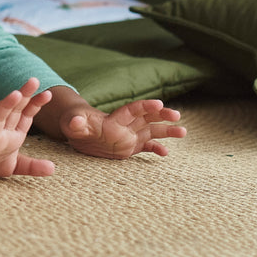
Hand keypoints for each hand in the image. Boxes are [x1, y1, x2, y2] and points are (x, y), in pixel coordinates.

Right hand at [0, 78, 55, 178]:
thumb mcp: (13, 165)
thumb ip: (32, 166)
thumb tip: (53, 168)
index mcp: (11, 132)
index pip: (25, 114)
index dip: (35, 104)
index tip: (48, 94)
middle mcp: (0, 130)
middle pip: (13, 109)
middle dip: (24, 95)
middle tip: (34, 80)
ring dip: (6, 105)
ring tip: (16, 94)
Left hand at [61, 98, 186, 159]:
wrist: (77, 131)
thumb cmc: (74, 123)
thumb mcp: (72, 123)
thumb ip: (76, 123)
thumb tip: (75, 121)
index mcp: (114, 119)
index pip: (132, 110)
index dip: (145, 106)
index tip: (159, 103)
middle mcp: (125, 126)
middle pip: (147, 118)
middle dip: (162, 115)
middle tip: (177, 115)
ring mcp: (129, 136)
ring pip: (151, 131)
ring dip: (166, 131)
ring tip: (183, 131)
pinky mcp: (129, 146)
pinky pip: (145, 146)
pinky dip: (156, 148)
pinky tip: (166, 153)